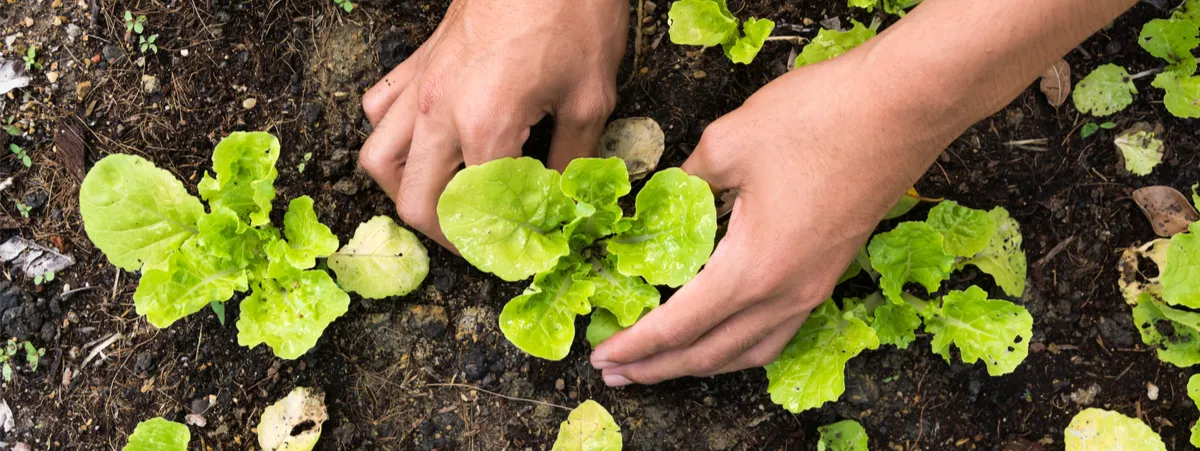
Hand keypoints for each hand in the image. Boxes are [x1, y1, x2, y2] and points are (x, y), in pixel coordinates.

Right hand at [359, 0, 627, 247]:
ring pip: (379, 160)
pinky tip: (425, 143)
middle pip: (412, 200)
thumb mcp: (591, 97)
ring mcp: (419, 84)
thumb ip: (571, 160)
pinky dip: (392, 138)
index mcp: (484, 125)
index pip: (473, 213)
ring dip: (406, 191)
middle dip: (445, 235)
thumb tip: (562, 203)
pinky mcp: (417, 62)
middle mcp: (438, 110)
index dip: (496, 246)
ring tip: (444, 202)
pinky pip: (378, 110)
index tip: (518, 257)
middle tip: (482, 242)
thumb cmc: (575, 14)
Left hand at [589, 45, 973, 384]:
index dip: (635, 346)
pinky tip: (724, 337)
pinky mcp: (830, 273)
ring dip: (700, 364)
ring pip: (749, 351)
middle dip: (658, 368)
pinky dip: (740, 347)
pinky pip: (777, 332)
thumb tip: (660, 199)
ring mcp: (813, 287)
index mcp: (752, 269)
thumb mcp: (728, 142)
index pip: (678, 326)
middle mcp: (785, 293)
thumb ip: (685, 181)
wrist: (904, 106)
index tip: (601, 356)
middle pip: (711, 353)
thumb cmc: (820, 118)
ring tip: (661, 366)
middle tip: (614, 372)